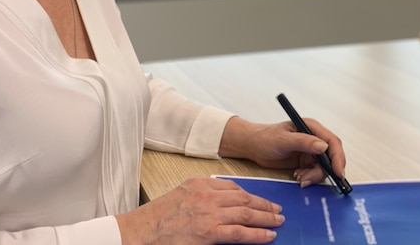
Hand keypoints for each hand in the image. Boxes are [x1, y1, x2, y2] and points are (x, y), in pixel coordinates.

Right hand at [115, 177, 282, 244]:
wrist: (142, 231)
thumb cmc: (157, 218)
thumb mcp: (180, 196)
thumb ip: (201, 197)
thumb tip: (221, 205)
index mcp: (199, 184)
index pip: (233, 187)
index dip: (250, 195)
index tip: (260, 200)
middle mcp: (206, 195)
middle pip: (243, 199)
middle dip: (263, 205)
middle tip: (277, 210)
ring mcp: (209, 213)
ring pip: (246, 213)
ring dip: (265, 218)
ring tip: (277, 221)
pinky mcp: (210, 232)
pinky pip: (240, 232)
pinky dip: (258, 234)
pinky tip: (268, 235)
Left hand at [219, 117, 345, 187]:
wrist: (253, 146)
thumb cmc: (265, 137)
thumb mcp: (284, 140)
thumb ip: (304, 142)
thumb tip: (323, 146)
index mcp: (311, 128)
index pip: (332, 142)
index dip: (338, 157)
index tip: (338, 172)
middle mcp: (314, 139)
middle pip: (331, 157)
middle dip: (325, 171)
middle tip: (312, 179)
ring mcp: (310, 151)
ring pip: (323, 168)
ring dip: (314, 176)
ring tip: (299, 177)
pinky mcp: (305, 161)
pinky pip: (314, 173)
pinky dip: (308, 178)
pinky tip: (297, 177)